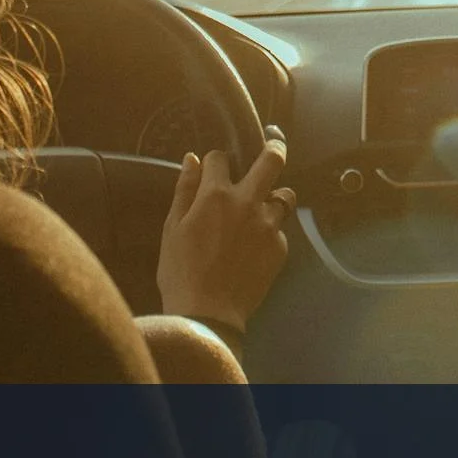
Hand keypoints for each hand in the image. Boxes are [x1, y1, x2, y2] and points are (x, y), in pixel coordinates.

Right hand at [155, 126, 293, 330]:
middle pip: (272, 161)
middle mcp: (247, 203)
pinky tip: (255, 246)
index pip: (220, 158)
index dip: (214, 161)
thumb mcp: (172, 228)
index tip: (212, 167)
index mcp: (216, 195)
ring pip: (285, 196)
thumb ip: (184, 190)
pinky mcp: (280, 247)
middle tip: (275, 143)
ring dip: (274, 197)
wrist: (207, 313)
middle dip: (275, 147)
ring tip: (264, 206)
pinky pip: (280, 229)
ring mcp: (268, 225)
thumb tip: (191, 159)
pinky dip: (270, 231)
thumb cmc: (181, 272)